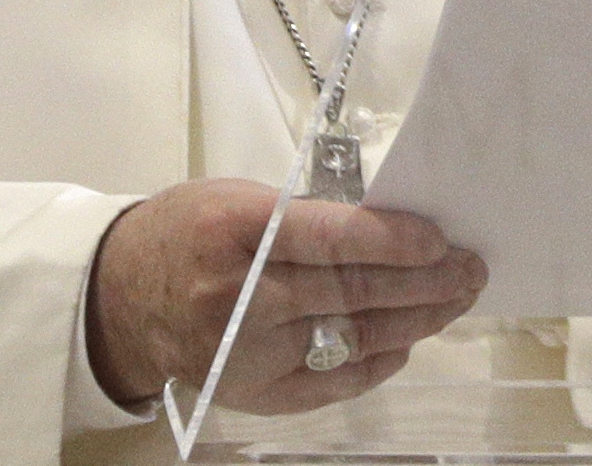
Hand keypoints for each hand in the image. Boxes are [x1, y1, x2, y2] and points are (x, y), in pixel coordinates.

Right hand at [86, 178, 486, 414]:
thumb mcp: (238, 198)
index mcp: (235, 231)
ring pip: (352, 338)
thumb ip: (307, 216)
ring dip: (414, 320)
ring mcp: (247, 351)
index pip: (328, 240)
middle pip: (350, 292)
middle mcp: (240, 296)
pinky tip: (409, 340)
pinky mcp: (254, 392)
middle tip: (470, 269)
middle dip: (422, 282)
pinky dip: (377, 361)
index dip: (392, 241)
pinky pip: (332, 381)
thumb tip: (391, 228)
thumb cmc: (189, 231)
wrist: (121, 297)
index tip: (440, 239)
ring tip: (456, 300)